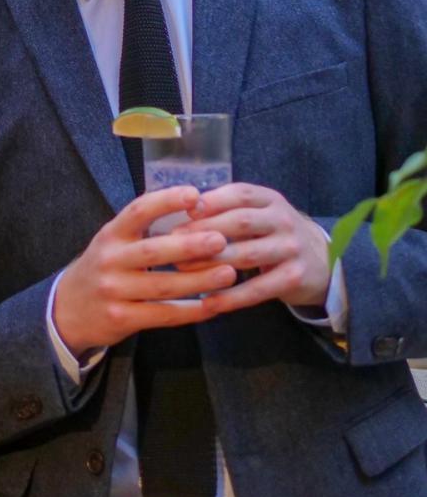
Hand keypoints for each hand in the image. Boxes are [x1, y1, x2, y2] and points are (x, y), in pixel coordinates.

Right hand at [53, 187, 235, 353]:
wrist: (69, 309)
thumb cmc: (104, 267)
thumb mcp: (113, 241)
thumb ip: (144, 229)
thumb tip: (194, 207)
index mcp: (111, 234)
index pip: (137, 211)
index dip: (166, 201)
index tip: (194, 194)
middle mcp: (110, 259)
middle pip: (153, 251)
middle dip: (189, 245)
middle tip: (221, 240)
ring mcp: (115, 291)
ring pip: (163, 286)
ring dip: (199, 280)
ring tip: (229, 273)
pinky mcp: (122, 319)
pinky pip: (163, 315)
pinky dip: (190, 311)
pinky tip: (212, 305)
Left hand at [179, 183, 330, 315]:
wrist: (322, 261)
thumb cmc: (274, 233)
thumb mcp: (259, 213)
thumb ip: (228, 209)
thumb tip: (186, 208)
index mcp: (269, 199)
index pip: (239, 194)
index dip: (211, 201)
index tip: (183, 211)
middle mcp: (283, 220)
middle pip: (241, 222)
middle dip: (205, 231)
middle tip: (174, 242)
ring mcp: (291, 249)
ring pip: (247, 255)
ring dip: (212, 263)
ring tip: (183, 271)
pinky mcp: (294, 278)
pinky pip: (258, 289)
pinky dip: (231, 296)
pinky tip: (208, 302)